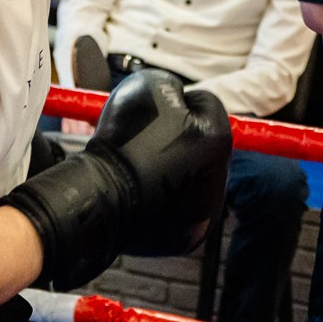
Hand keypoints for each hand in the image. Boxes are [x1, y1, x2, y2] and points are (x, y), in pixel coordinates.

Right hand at [3, 69, 230, 288]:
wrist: (100, 199)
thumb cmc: (123, 142)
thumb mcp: (147, 87)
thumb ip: (172, 85)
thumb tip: (180, 96)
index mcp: (218, 137)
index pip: (205, 103)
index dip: (176, 101)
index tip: (152, 114)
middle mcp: (222, 176)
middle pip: (205, 143)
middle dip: (181, 137)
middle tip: (144, 141)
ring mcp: (207, 211)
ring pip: (194, 177)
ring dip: (175, 169)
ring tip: (141, 169)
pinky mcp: (190, 236)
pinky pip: (181, 209)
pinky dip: (166, 201)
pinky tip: (144, 196)